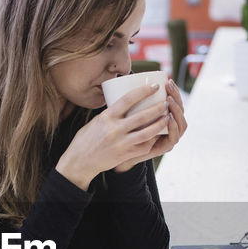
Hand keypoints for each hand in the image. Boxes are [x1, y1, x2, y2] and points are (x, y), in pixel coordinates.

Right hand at [55, 81, 173, 189]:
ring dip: (160, 124)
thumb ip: (111, 113)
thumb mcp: (97, 121)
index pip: (128, 99)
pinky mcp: (125, 154)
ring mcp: (121, 143)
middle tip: (167, 101)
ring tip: (167, 117)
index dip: (144, 91)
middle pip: (142, 116)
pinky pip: (144, 146)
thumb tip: (126, 102)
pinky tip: (158, 133)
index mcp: (106, 117)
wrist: (79, 162)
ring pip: (147, 132)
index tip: (154, 86)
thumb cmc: (86, 139)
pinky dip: (153, 139)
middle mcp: (114, 129)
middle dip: (158, 108)